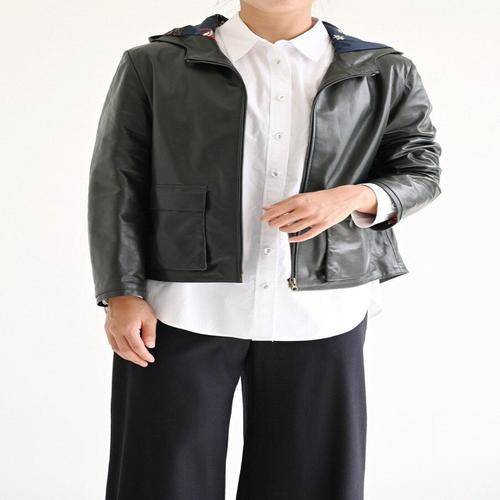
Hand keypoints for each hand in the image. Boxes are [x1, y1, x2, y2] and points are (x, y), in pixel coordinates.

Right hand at [104, 296, 156, 366]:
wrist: (121, 294)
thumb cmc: (136, 304)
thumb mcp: (149, 317)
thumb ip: (150, 333)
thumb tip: (149, 346)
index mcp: (128, 329)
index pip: (137, 348)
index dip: (144, 355)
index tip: (150, 359)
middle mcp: (117, 332)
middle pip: (127, 351)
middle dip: (136, 359)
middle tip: (144, 363)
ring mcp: (111, 331)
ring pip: (118, 350)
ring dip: (127, 357)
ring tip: (136, 359)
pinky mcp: (107, 329)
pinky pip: (112, 344)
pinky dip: (119, 351)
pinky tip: (125, 352)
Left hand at [260, 184, 376, 242]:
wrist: (343, 198)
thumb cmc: (322, 197)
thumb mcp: (304, 196)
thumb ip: (287, 202)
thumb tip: (270, 206)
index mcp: (301, 200)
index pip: (279, 209)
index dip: (269, 215)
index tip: (262, 218)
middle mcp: (306, 209)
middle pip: (284, 220)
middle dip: (274, 224)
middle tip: (270, 224)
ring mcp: (314, 218)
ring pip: (293, 228)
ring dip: (284, 230)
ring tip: (281, 229)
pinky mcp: (321, 226)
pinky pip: (306, 235)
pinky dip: (296, 238)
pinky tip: (291, 239)